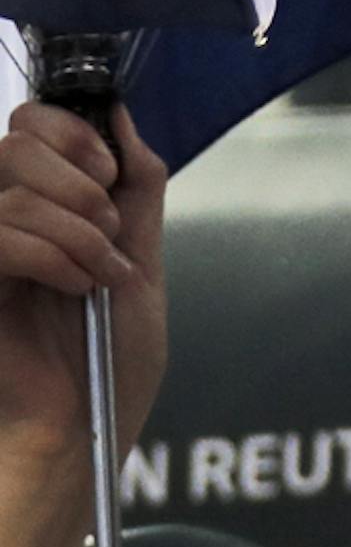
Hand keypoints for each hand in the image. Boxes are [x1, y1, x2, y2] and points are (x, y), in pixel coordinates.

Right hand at [0, 102, 167, 469]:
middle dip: (83, 189)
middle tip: (107, 241)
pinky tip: (75, 290)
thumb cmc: (110, 361)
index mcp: (39, 207)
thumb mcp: (142, 263)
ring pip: (11, 187)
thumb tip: (122, 118)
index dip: (77, 136)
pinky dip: (50, 257)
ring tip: (99, 280)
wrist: (88, 428)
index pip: (33, 122)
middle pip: (19, 142)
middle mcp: (0, 219)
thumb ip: (137, 189)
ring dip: (78, 234)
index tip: (110, 177)